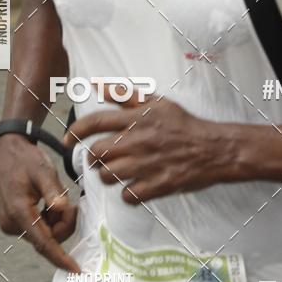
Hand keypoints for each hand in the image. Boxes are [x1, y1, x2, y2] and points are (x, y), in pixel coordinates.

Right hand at [0, 133, 78, 271]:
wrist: (8, 152)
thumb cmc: (27, 159)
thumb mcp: (43, 170)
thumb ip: (53, 191)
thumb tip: (62, 208)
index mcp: (19, 212)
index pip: (43, 243)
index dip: (61, 257)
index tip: (75, 269)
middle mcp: (12, 224)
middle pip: (48, 238)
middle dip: (63, 223)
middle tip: (69, 201)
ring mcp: (10, 224)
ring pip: (45, 234)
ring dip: (56, 220)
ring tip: (55, 196)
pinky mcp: (13, 222)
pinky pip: (38, 229)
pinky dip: (49, 218)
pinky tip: (48, 201)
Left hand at [64, 92, 239, 204]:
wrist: (214, 149)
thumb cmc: (183, 124)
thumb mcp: (156, 102)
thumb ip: (124, 95)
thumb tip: (97, 85)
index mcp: (137, 118)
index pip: (95, 122)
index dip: (75, 131)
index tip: (67, 140)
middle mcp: (138, 141)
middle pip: (96, 153)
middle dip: (92, 158)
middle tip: (98, 159)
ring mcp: (146, 165)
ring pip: (107, 176)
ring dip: (108, 176)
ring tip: (118, 172)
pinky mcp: (156, 186)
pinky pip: (127, 195)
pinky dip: (128, 194)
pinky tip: (135, 186)